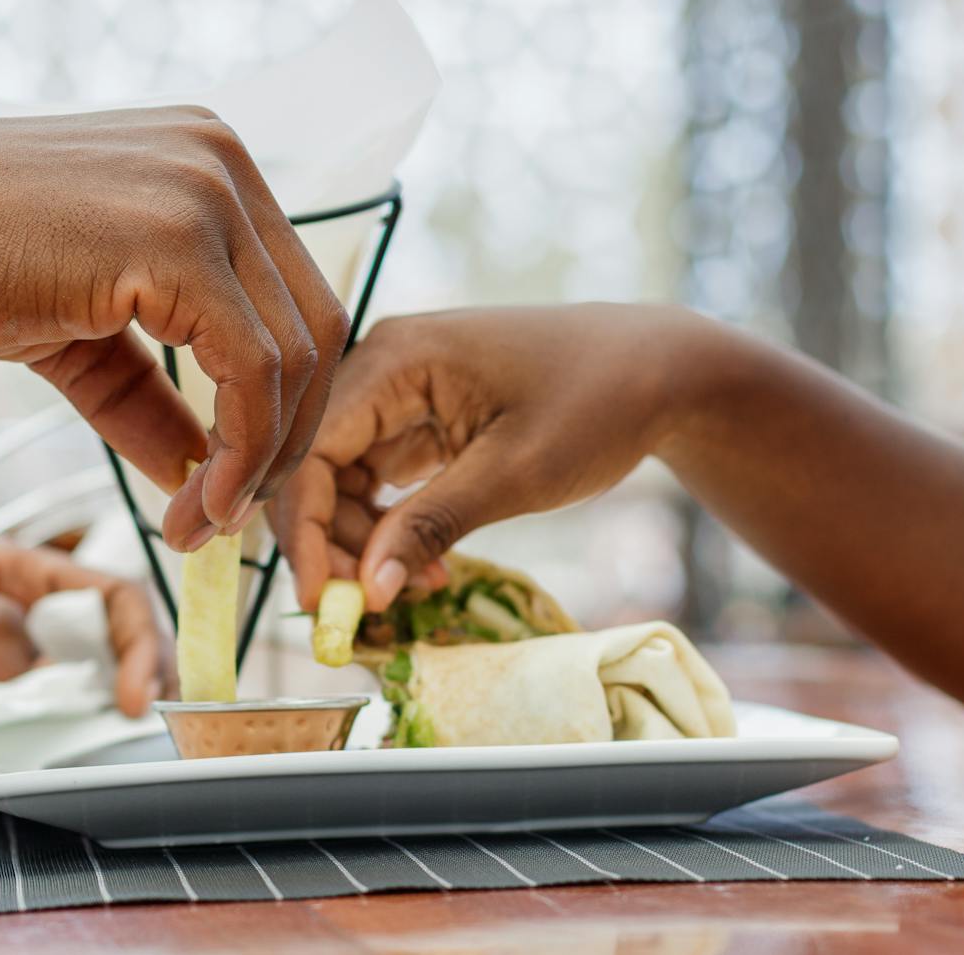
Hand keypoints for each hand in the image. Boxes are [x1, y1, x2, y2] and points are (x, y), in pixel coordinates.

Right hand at [0, 108, 349, 549]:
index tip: (238, 481)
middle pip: (315, 326)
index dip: (285, 402)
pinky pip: (253, 371)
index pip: (293, 297)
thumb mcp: (84, 337)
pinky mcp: (181, 240)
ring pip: (294, 356)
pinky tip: (198, 504)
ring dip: (258, 462)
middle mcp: (225, 160)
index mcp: (211, 162)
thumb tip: (203, 475)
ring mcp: (208, 191)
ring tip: (200, 526)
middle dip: (288, 439)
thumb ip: (152, 395)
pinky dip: (241, 452)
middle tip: (231, 519)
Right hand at [268, 304, 720, 609]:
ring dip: (367, 541)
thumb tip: (366, 592)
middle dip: (336, 544)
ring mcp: (399, 389)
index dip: (303, 531)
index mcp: (396, 358)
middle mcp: (383, 365)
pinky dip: (391, 526)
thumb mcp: (516, 472)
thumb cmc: (597, 403)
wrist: (660, 369)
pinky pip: (377, 477)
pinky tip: (424, 562)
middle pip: (318, 468)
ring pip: (343, 480)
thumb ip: (432, 526)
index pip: (310, 452)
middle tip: (373, 605)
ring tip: (421, 584)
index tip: (319, 601)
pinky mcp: (419, 414)